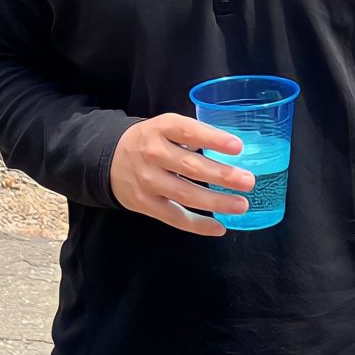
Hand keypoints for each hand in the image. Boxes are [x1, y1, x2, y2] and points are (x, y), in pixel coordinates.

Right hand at [109, 113, 252, 236]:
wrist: (107, 160)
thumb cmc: (148, 141)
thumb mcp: (164, 127)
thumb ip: (191, 135)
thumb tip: (233, 149)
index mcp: (160, 129)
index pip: (188, 132)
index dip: (213, 139)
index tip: (238, 147)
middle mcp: (152, 154)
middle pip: (190, 167)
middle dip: (222, 176)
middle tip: (248, 181)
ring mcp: (148, 181)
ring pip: (185, 194)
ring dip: (216, 202)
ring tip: (241, 205)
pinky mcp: (145, 204)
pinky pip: (175, 217)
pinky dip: (198, 224)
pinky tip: (219, 227)